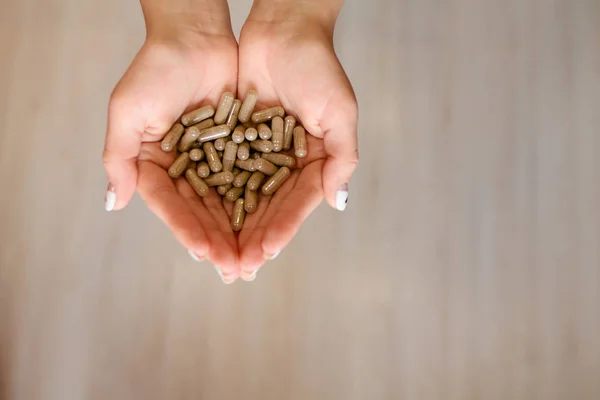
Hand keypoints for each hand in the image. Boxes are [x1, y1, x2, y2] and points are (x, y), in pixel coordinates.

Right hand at [102, 13, 240, 277]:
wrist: (196, 35)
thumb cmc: (156, 69)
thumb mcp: (128, 111)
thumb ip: (118, 158)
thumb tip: (112, 204)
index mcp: (154, 165)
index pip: (171, 206)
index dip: (188, 230)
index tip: (206, 253)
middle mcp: (184, 167)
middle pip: (202, 211)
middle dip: (219, 241)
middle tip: (236, 269)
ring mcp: (213, 159)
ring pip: (228, 201)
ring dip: (240, 230)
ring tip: (254, 256)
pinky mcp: (238, 147)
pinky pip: (249, 178)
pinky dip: (258, 200)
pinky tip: (269, 222)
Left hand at [236, 10, 358, 278]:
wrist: (283, 27)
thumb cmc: (317, 66)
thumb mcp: (340, 112)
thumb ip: (342, 158)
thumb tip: (338, 203)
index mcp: (312, 163)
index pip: (294, 206)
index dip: (278, 231)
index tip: (262, 254)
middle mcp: (284, 163)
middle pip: (264, 209)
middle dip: (249, 239)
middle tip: (233, 269)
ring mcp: (256, 151)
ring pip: (240, 196)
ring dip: (227, 226)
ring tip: (214, 253)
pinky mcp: (232, 137)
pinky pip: (219, 171)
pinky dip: (210, 193)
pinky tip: (199, 216)